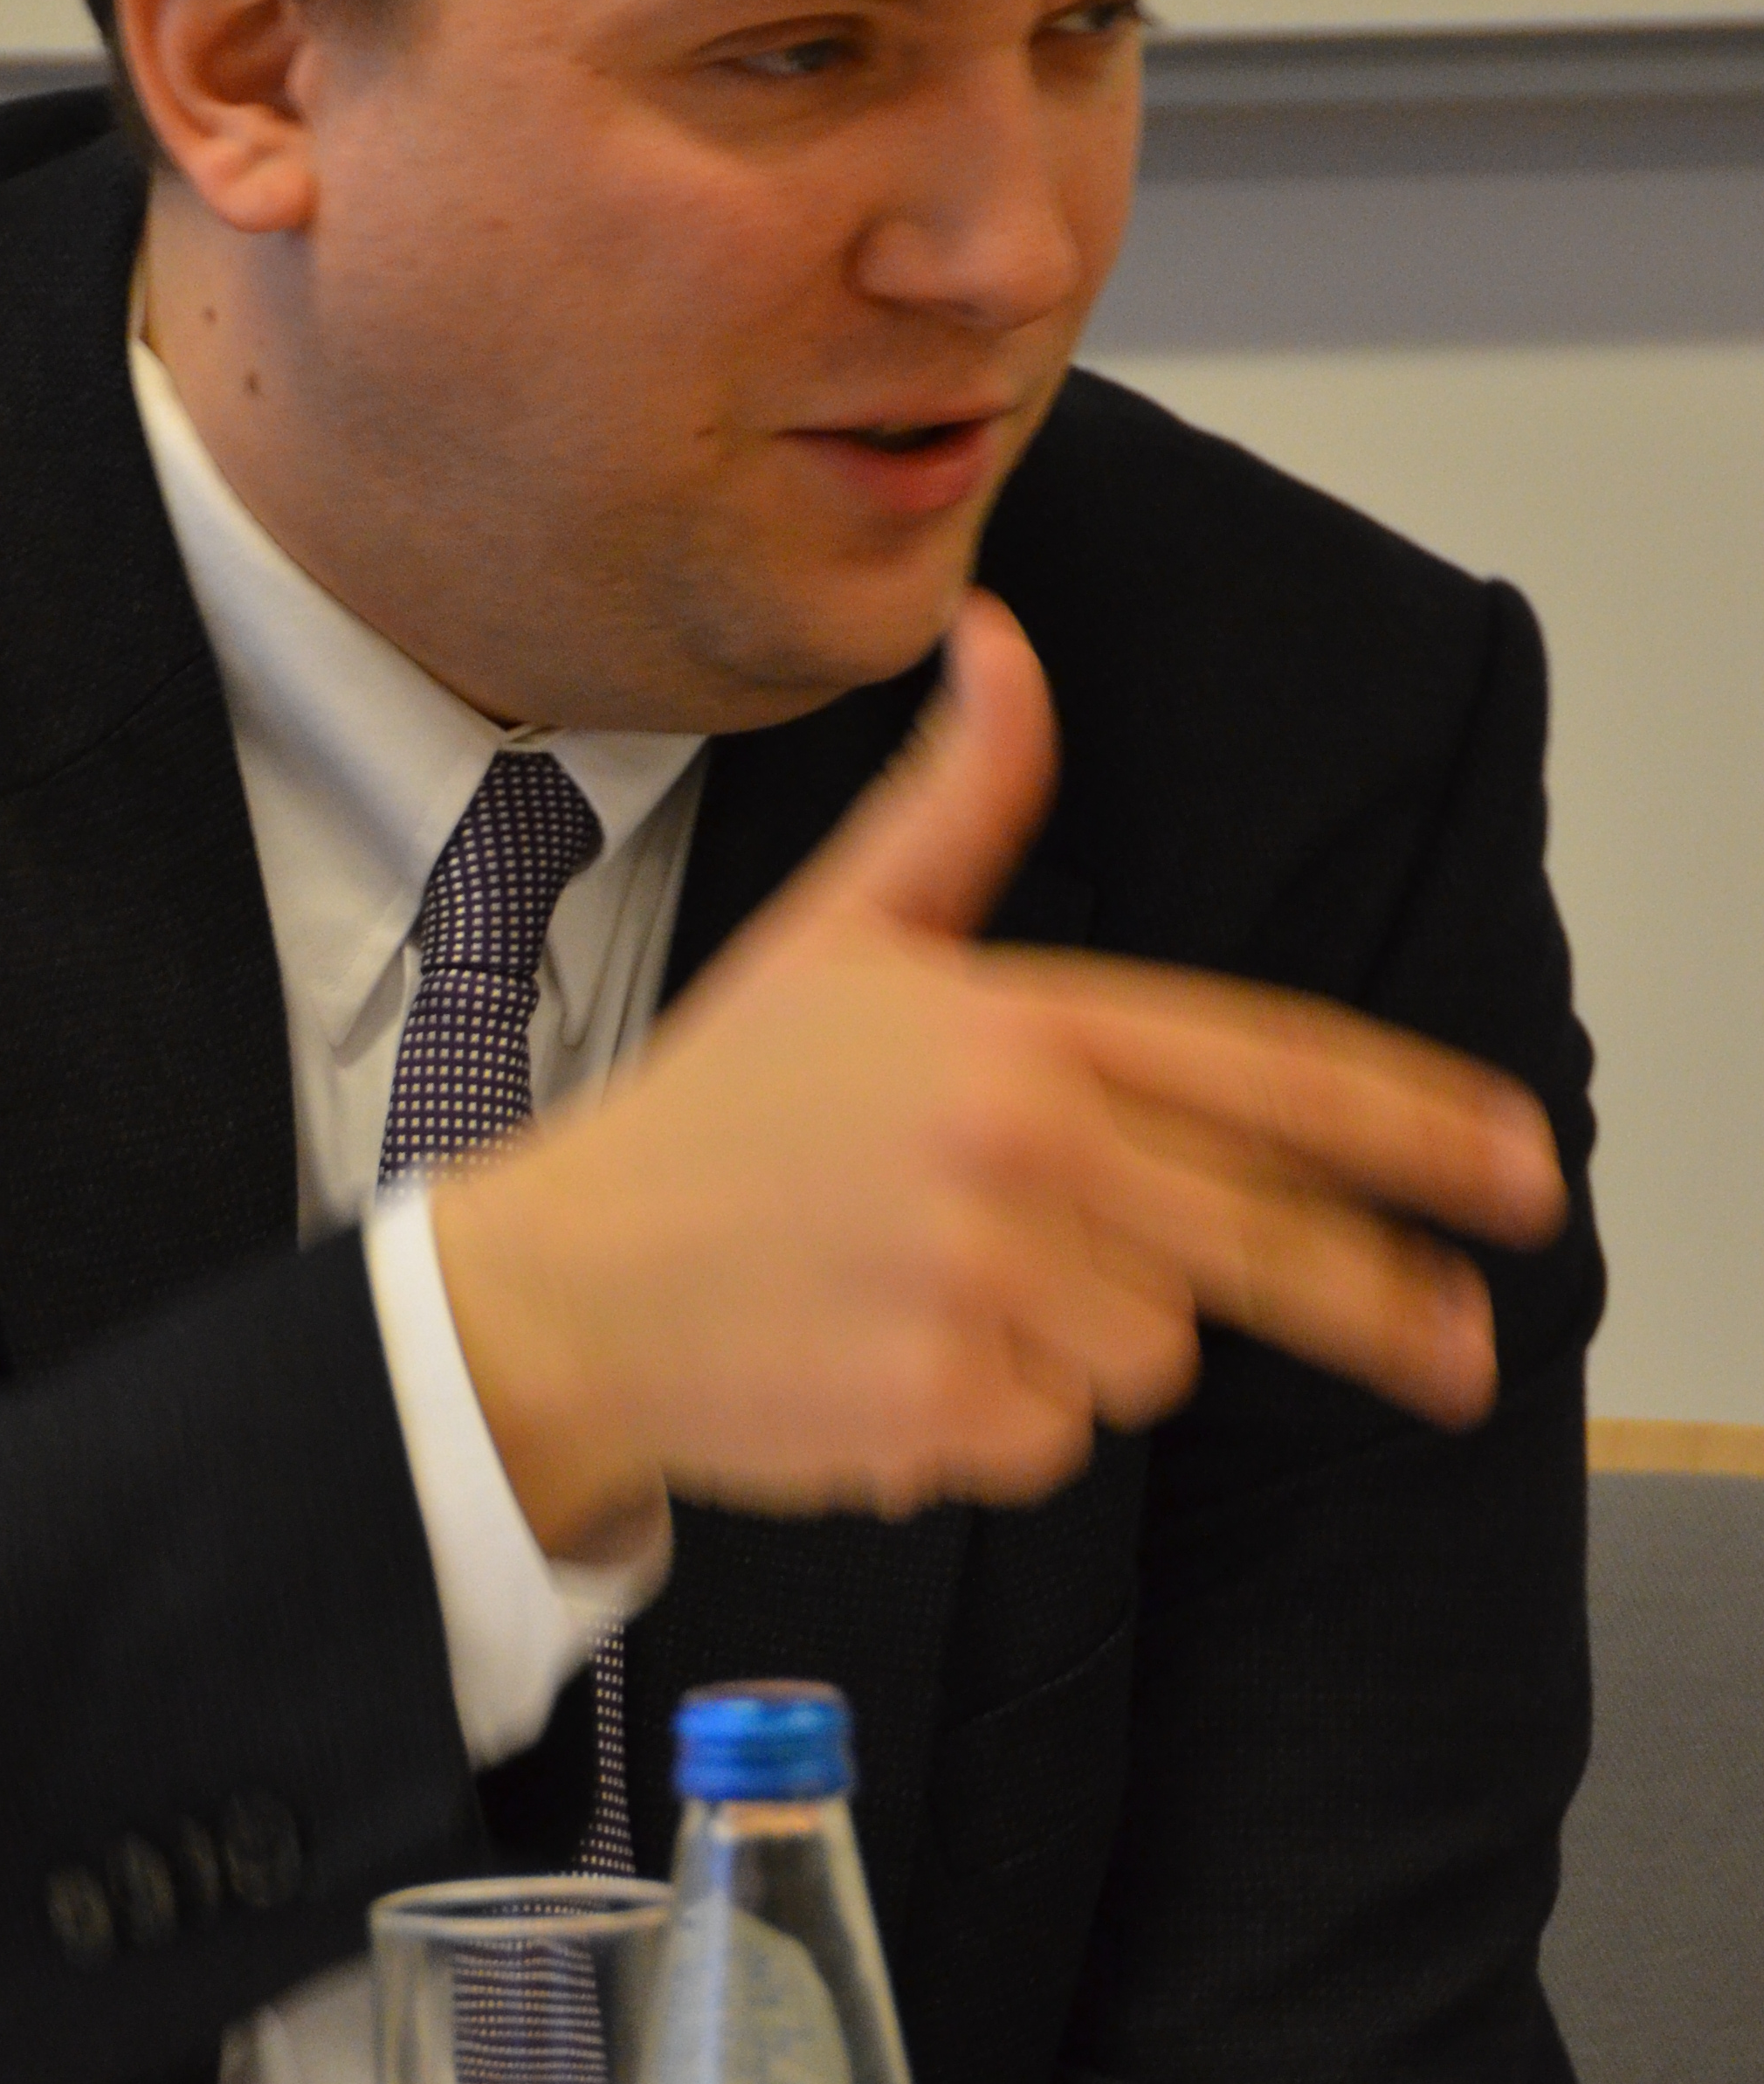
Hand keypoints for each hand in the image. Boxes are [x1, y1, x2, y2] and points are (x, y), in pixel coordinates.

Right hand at [431, 593, 1567, 1553]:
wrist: (562, 1288)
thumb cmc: (709, 1117)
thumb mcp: (837, 933)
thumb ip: (959, 802)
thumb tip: (1005, 643)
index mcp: (1016, 1027)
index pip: (1269, 1072)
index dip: (1416, 1127)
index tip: (1520, 1171)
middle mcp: (1015, 1152)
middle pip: (1262, 1243)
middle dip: (1378, 1306)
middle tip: (1456, 1356)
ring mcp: (981, 1287)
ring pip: (1153, 1354)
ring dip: (1086, 1348)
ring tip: (955, 1303)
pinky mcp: (943, 1407)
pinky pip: (1057, 1440)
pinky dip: (999, 1426)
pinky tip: (902, 1373)